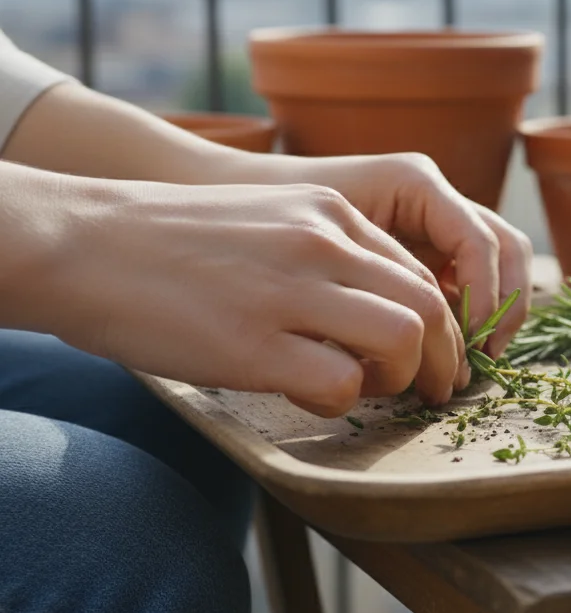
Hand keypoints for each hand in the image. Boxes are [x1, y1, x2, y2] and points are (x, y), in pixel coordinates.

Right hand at [33, 175, 468, 416]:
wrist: (83, 242)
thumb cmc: (171, 242)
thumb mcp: (267, 220)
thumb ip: (326, 253)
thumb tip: (374, 311)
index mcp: (330, 212)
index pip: (420, 272)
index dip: (440, 324)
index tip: (432, 357)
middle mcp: (322, 243)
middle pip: (430, 306)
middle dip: (446, 359)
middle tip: (434, 391)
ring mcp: (291, 291)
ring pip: (404, 338)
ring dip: (403, 378)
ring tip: (369, 390)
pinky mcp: (255, 343)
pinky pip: (342, 382)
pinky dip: (341, 400)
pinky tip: (307, 395)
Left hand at [246, 152, 533, 357]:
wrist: (220, 213)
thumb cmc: (261, 227)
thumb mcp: (315, 258)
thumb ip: (370, 294)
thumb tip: (413, 354)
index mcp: (413, 182)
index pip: (481, 241)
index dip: (486, 298)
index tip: (467, 349)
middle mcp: (433, 196)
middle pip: (507, 248)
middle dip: (504, 308)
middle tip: (480, 363)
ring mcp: (432, 220)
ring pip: (497, 265)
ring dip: (492, 315)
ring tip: (464, 364)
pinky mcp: (421, 247)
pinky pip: (466, 280)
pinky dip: (466, 316)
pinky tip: (436, 352)